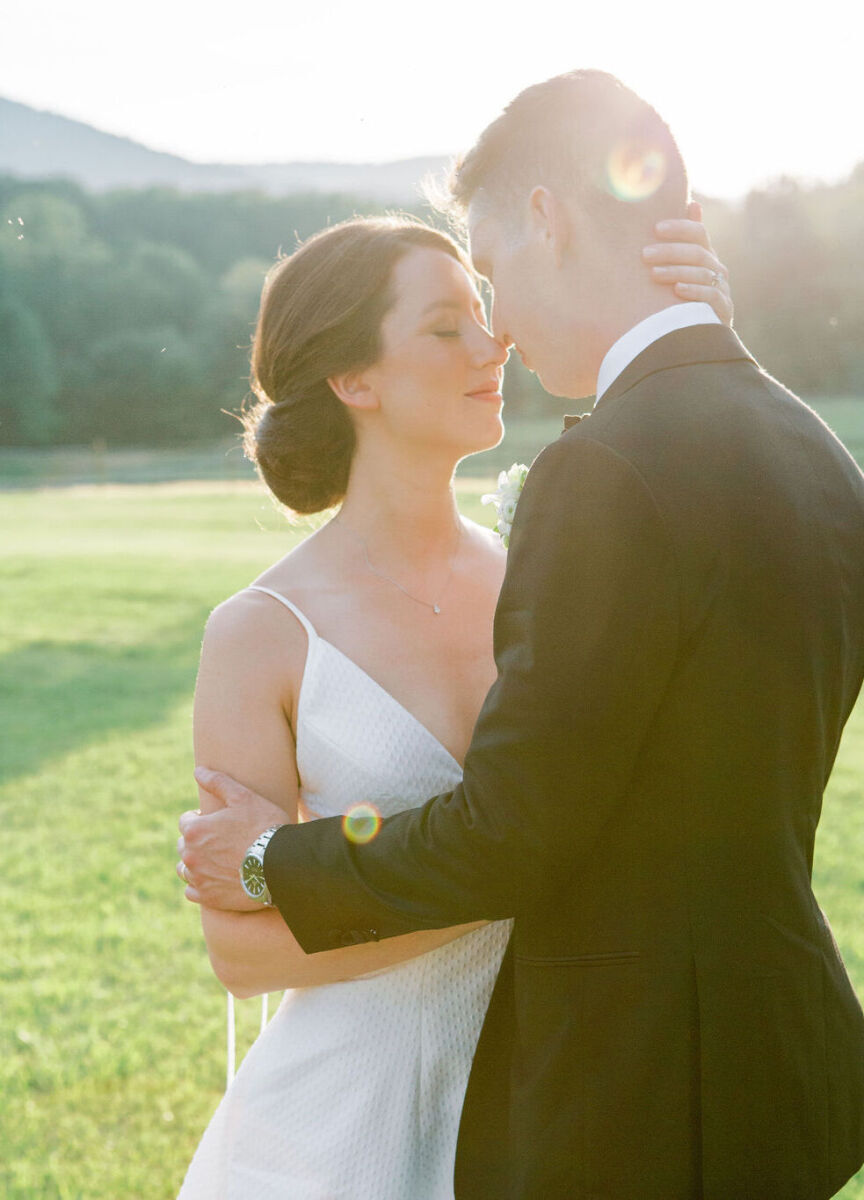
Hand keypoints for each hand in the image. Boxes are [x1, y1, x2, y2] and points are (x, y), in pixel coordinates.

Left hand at [176, 767, 287, 910]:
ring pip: (185, 869)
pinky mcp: (209, 898)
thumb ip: (218, 782)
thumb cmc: (264, 827)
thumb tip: (197, 771)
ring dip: (195, 863)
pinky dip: (199, 886)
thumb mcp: (243, 797)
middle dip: (198, 840)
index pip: (186, 821)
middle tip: (222, 840)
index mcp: (194, 830)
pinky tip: (214, 880)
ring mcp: (199, 878)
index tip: (219, 822)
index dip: (202, 819)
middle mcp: (190, 855)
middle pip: (184, 844)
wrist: (282, 865)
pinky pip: (192, 892)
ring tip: (216, 860)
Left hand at [643, 200, 732, 325]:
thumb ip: (683, 242)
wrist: (699, 336)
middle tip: (644, 254)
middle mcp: (717, 269)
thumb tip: (692, 202)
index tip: (656, 228)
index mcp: (707, 256)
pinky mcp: (724, 310)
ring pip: (702, 273)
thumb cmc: (682, 298)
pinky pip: (711, 296)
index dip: (679, 228)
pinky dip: (694, 291)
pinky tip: (677, 290)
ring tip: (653, 273)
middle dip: (670, 251)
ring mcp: (722, 289)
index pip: (698, 233)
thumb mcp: (679, 270)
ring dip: (676, 271)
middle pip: (697, 252)